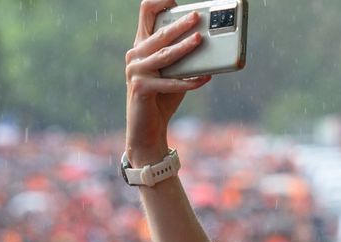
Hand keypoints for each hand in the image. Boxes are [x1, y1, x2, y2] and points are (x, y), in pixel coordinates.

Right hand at [125, 0, 211, 164]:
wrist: (147, 129)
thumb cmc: (162, 97)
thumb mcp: (172, 71)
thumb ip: (181, 56)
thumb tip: (205, 41)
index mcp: (141, 45)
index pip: (145, 13)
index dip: (159, 3)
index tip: (175, 1)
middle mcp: (135, 55)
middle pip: (159, 33)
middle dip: (180, 24)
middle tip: (197, 17)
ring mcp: (135, 71)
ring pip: (165, 54)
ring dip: (184, 47)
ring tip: (200, 40)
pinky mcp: (140, 88)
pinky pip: (170, 82)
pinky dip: (189, 81)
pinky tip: (205, 78)